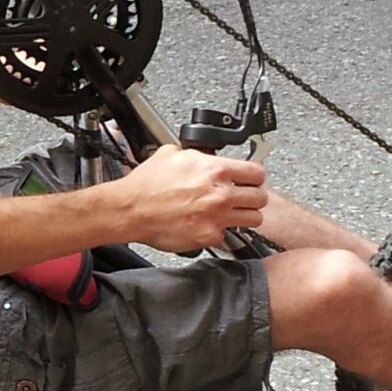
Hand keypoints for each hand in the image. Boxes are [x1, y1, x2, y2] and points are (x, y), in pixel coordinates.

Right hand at [115, 146, 267, 252]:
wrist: (131, 210)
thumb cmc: (146, 185)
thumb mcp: (172, 154)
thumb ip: (197, 155)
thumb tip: (204, 155)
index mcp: (216, 170)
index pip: (257, 173)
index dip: (254, 177)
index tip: (250, 180)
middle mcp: (221, 194)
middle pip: (261, 197)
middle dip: (252, 197)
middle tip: (243, 199)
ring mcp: (217, 217)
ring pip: (253, 219)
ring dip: (244, 216)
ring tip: (232, 214)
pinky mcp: (209, 236)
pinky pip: (227, 235)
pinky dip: (219, 232)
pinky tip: (207, 225)